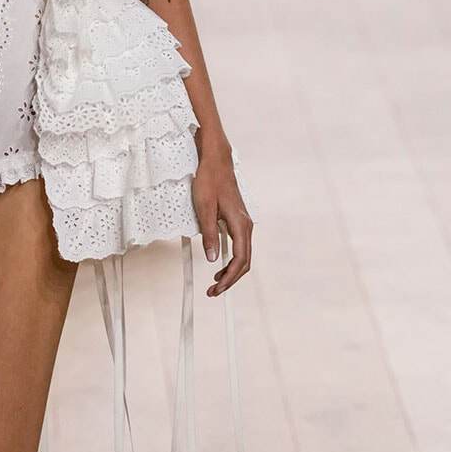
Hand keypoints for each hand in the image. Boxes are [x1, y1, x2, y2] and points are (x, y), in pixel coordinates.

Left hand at [192, 145, 251, 296]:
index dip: (229, 277)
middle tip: (214, 291)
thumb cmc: (209, 181)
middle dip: (231, 278)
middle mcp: (246, 225)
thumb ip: (209, 235)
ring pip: (242, 254)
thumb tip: (211, 259)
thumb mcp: (204, 209)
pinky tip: (218, 262)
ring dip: (231, 270)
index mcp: (240, 224)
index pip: (239, 260)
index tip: (216, 288)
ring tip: (215, 281)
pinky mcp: (238, 220)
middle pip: (244, 261)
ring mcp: (243, 223)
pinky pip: (239, 245)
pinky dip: (231, 258)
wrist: (216, 161)